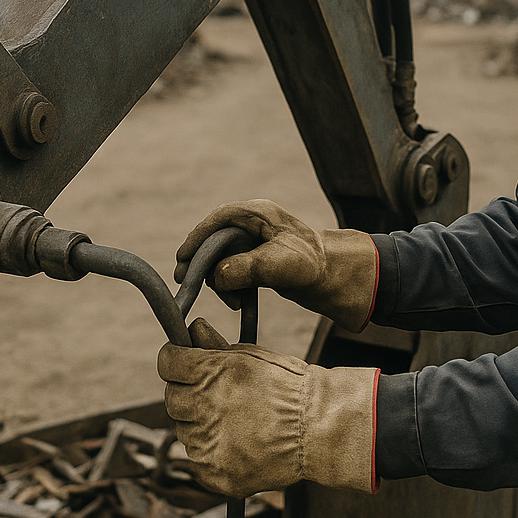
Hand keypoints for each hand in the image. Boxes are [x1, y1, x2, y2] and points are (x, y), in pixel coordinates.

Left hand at [158, 319, 377, 497]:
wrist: (319, 429)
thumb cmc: (289, 387)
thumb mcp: (252, 356)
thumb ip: (215, 345)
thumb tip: (193, 328)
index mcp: (208, 373)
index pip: (167, 363)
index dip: (176, 361)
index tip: (183, 364)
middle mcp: (202, 408)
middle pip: (172, 399)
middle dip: (188, 395)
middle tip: (214, 397)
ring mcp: (207, 444)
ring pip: (185, 432)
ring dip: (201, 426)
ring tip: (236, 423)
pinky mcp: (214, 473)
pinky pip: (199, 461)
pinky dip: (213, 454)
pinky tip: (239, 445)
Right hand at [175, 200, 377, 330]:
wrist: (335, 278)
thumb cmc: (313, 264)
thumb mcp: (280, 265)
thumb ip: (247, 267)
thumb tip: (216, 276)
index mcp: (257, 214)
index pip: (218, 220)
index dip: (197, 239)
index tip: (182, 260)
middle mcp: (252, 224)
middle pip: (214, 241)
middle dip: (205, 265)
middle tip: (188, 284)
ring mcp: (253, 242)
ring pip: (221, 259)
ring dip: (220, 281)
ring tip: (233, 302)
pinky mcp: (256, 259)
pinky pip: (232, 271)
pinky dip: (230, 286)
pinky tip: (238, 303)